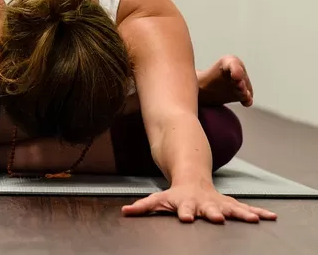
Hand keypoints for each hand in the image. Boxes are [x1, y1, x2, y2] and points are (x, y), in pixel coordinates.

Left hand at [122, 183, 276, 223]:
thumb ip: (143, 206)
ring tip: (254, 220)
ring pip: (231, 208)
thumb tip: (124, 212)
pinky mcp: (229, 205)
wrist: (191, 176)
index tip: (186, 218)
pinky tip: (271, 217)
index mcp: (186, 203)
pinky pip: (245, 209)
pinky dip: (258, 213)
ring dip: (242, 214)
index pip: (184, 208)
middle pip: (210, 208)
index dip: (184, 212)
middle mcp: (203, 202)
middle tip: (218, 219)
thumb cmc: (175, 195)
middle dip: (214, 214)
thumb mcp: (158, 199)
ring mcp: (218, 203)